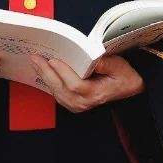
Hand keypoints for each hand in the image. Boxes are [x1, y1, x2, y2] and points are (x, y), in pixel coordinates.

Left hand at [28, 54, 143, 111]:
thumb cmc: (123, 77)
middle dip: (47, 72)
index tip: (53, 60)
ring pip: (56, 92)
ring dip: (44, 77)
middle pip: (61, 89)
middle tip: (36, 59)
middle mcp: (84, 103)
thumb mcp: (120, 66)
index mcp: (95, 93)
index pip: (75, 85)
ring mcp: (77, 106)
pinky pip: (57, 94)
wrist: (127, 89)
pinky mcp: (73, 104)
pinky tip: (42, 72)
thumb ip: (107, 63)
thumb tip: (93, 57)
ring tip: (35, 63)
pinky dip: (48, 82)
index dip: (63, 72)